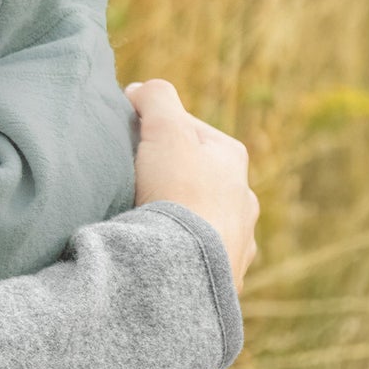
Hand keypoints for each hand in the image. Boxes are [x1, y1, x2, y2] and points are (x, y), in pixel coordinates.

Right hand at [127, 78, 258, 291]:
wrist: (186, 267)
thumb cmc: (177, 192)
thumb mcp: (163, 129)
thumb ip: (155, 98)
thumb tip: (141, 90)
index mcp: (232, 158)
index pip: (186, 130)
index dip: (152, 130)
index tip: (125, 141)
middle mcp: (244, 199)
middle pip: (197, 177)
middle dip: (168, 178)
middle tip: (132, 184)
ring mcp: (239, 241)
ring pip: (205, 221)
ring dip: (181, 221)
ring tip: (149, 227)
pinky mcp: (228, 278)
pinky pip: (202, 260)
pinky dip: (185, 256)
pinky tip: (165, 258)